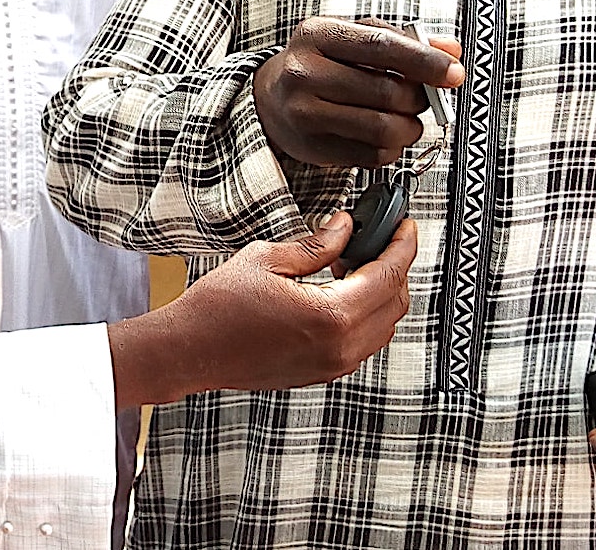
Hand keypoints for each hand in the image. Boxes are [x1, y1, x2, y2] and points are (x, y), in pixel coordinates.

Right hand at [106, 211, 415, 407]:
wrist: (189, 351)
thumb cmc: (217, 307)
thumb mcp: (267, 259)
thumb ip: (316, 245)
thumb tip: (346, 227)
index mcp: (332, 316)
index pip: (389, 275)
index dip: (402, 244)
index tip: (405, 223)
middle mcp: (341, 347)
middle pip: (395, 302)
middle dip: (394, 265)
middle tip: (378, 236)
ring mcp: (335, 365)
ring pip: (384, 324)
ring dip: (381, 291)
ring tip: (353, 262)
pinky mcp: (323, 372)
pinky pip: (364, 340)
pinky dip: (365, 312)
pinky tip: (339, 290)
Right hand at [253, 17, 465, 167]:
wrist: (271, 98)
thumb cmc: (321, 63)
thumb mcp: (353, 38)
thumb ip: (403, 41)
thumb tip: (451, 50)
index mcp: (317, 34)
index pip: (381, 45)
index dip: (425, 61)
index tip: (454, 73)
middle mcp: (304, 72)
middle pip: (387, 92)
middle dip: (419, 98)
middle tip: (422, 97)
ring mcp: (305, 113)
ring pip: (384, 129)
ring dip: (409, 128)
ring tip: (405, 119)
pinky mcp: (314, 148)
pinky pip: (373, 156)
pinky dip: (391, 149)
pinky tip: (383, 136)